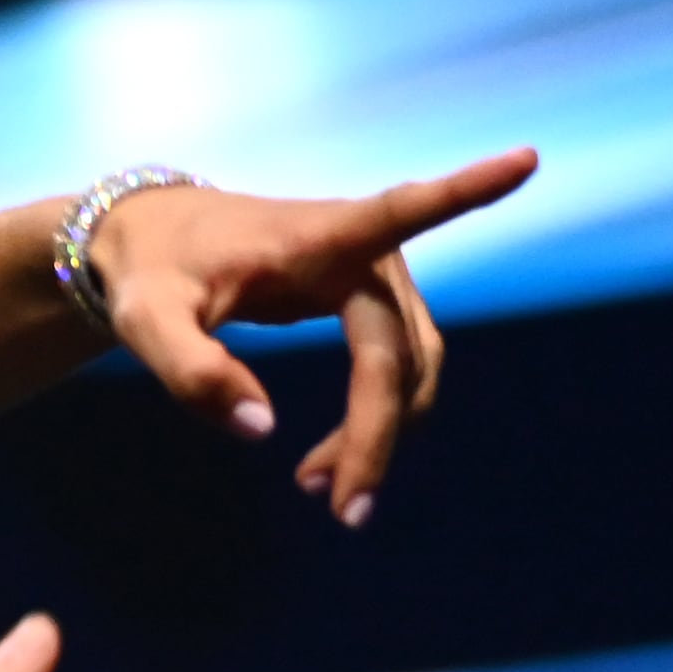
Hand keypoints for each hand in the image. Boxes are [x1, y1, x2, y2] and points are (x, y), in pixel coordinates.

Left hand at [81, 152, 530, 522]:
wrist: (151, 245)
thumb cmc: (150, 273)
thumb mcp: (147, 320)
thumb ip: (192, 372)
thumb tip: (263, 431)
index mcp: (318, 235)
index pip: (401, 210)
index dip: (467, 190)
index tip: (526, 159)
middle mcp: (365, 252)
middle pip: (398, 354)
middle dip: (378, 434)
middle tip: (345, 512)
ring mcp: (378, 280)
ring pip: (410, 371)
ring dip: (379, 435)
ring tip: (320, 492)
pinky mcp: (375, 306)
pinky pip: (396, 372)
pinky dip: (374, 422)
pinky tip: (326, 465)